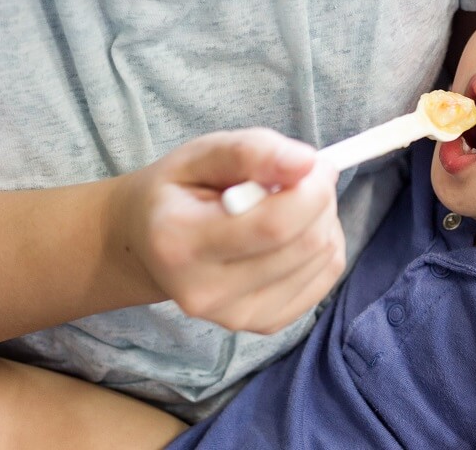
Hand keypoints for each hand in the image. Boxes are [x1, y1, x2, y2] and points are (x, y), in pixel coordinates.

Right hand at [111, 128, 345, 333]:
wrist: (149, 247)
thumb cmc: (178, 192)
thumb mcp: (200, 155)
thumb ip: (251, 151)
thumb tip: (306, 163)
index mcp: (180, 241)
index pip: (274, 224)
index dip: (312, 189)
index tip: (314, 164)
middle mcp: (206, 291)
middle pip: (306, 244)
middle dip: (320, 200)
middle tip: (303, 179)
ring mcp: (237, 316)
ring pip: (323, 260)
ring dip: (324, 221)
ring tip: (290, 205)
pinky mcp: (264, 324)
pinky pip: (326, 278)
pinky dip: (324, 247)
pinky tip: (295, 233)